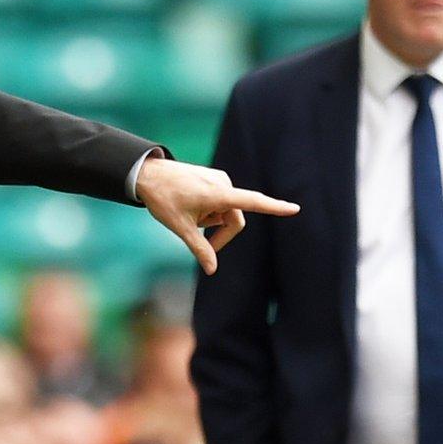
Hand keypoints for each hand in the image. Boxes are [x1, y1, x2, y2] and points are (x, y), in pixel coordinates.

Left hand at [136, 157, 298, 274]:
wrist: (148, 174)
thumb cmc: (163, 199)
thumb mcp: (181, 228)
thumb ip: (200, 248)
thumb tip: (212, 270)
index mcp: (219, 194)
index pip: (253, 202)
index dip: (274, 208)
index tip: (294, 209)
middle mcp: (224, 184)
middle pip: (235, 219)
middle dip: (222, 235)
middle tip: (204, 249)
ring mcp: (220, 180)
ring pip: (226, 212)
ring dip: (212, 221)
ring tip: (189, 215)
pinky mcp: (216, 178)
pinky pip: (220, 202)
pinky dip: (210, 211)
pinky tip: (190, 206)